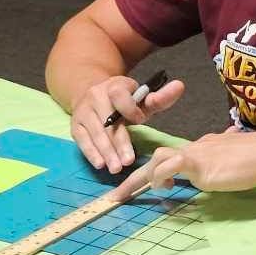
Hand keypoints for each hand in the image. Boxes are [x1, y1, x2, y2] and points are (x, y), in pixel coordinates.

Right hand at [69, 73, 184, 174]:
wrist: (93, 92)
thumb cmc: (123, 100)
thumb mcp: (141, 97)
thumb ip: (160, 97)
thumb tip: (180, 86)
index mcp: (115, 85)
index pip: (120, 95)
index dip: (130, 108)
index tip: (140, 120)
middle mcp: (96, 96)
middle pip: (108, 121)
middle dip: (119, 142)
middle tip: (128, 161)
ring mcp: (83, 111)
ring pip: (95, 133)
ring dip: (106, 152)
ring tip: (116, 168)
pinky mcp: (75, 125)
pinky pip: (82, 140)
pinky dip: (91, 153)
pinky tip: (100, 164)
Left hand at [111, 129, 255, 200]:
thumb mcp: (239, 157)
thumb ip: (229, 156)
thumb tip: (230, 153)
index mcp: (205, 146)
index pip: (174, 155)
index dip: (158, 169)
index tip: (145, 183)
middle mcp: (197, 147)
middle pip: (158, 156)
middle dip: (135, 176)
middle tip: (117, 196)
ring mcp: (198, 154)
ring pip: (159, 158)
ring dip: (142, 178)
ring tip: (132, 194)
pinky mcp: (201, 164)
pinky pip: (172, 165)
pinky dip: (161, 176)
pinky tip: (163, 187)